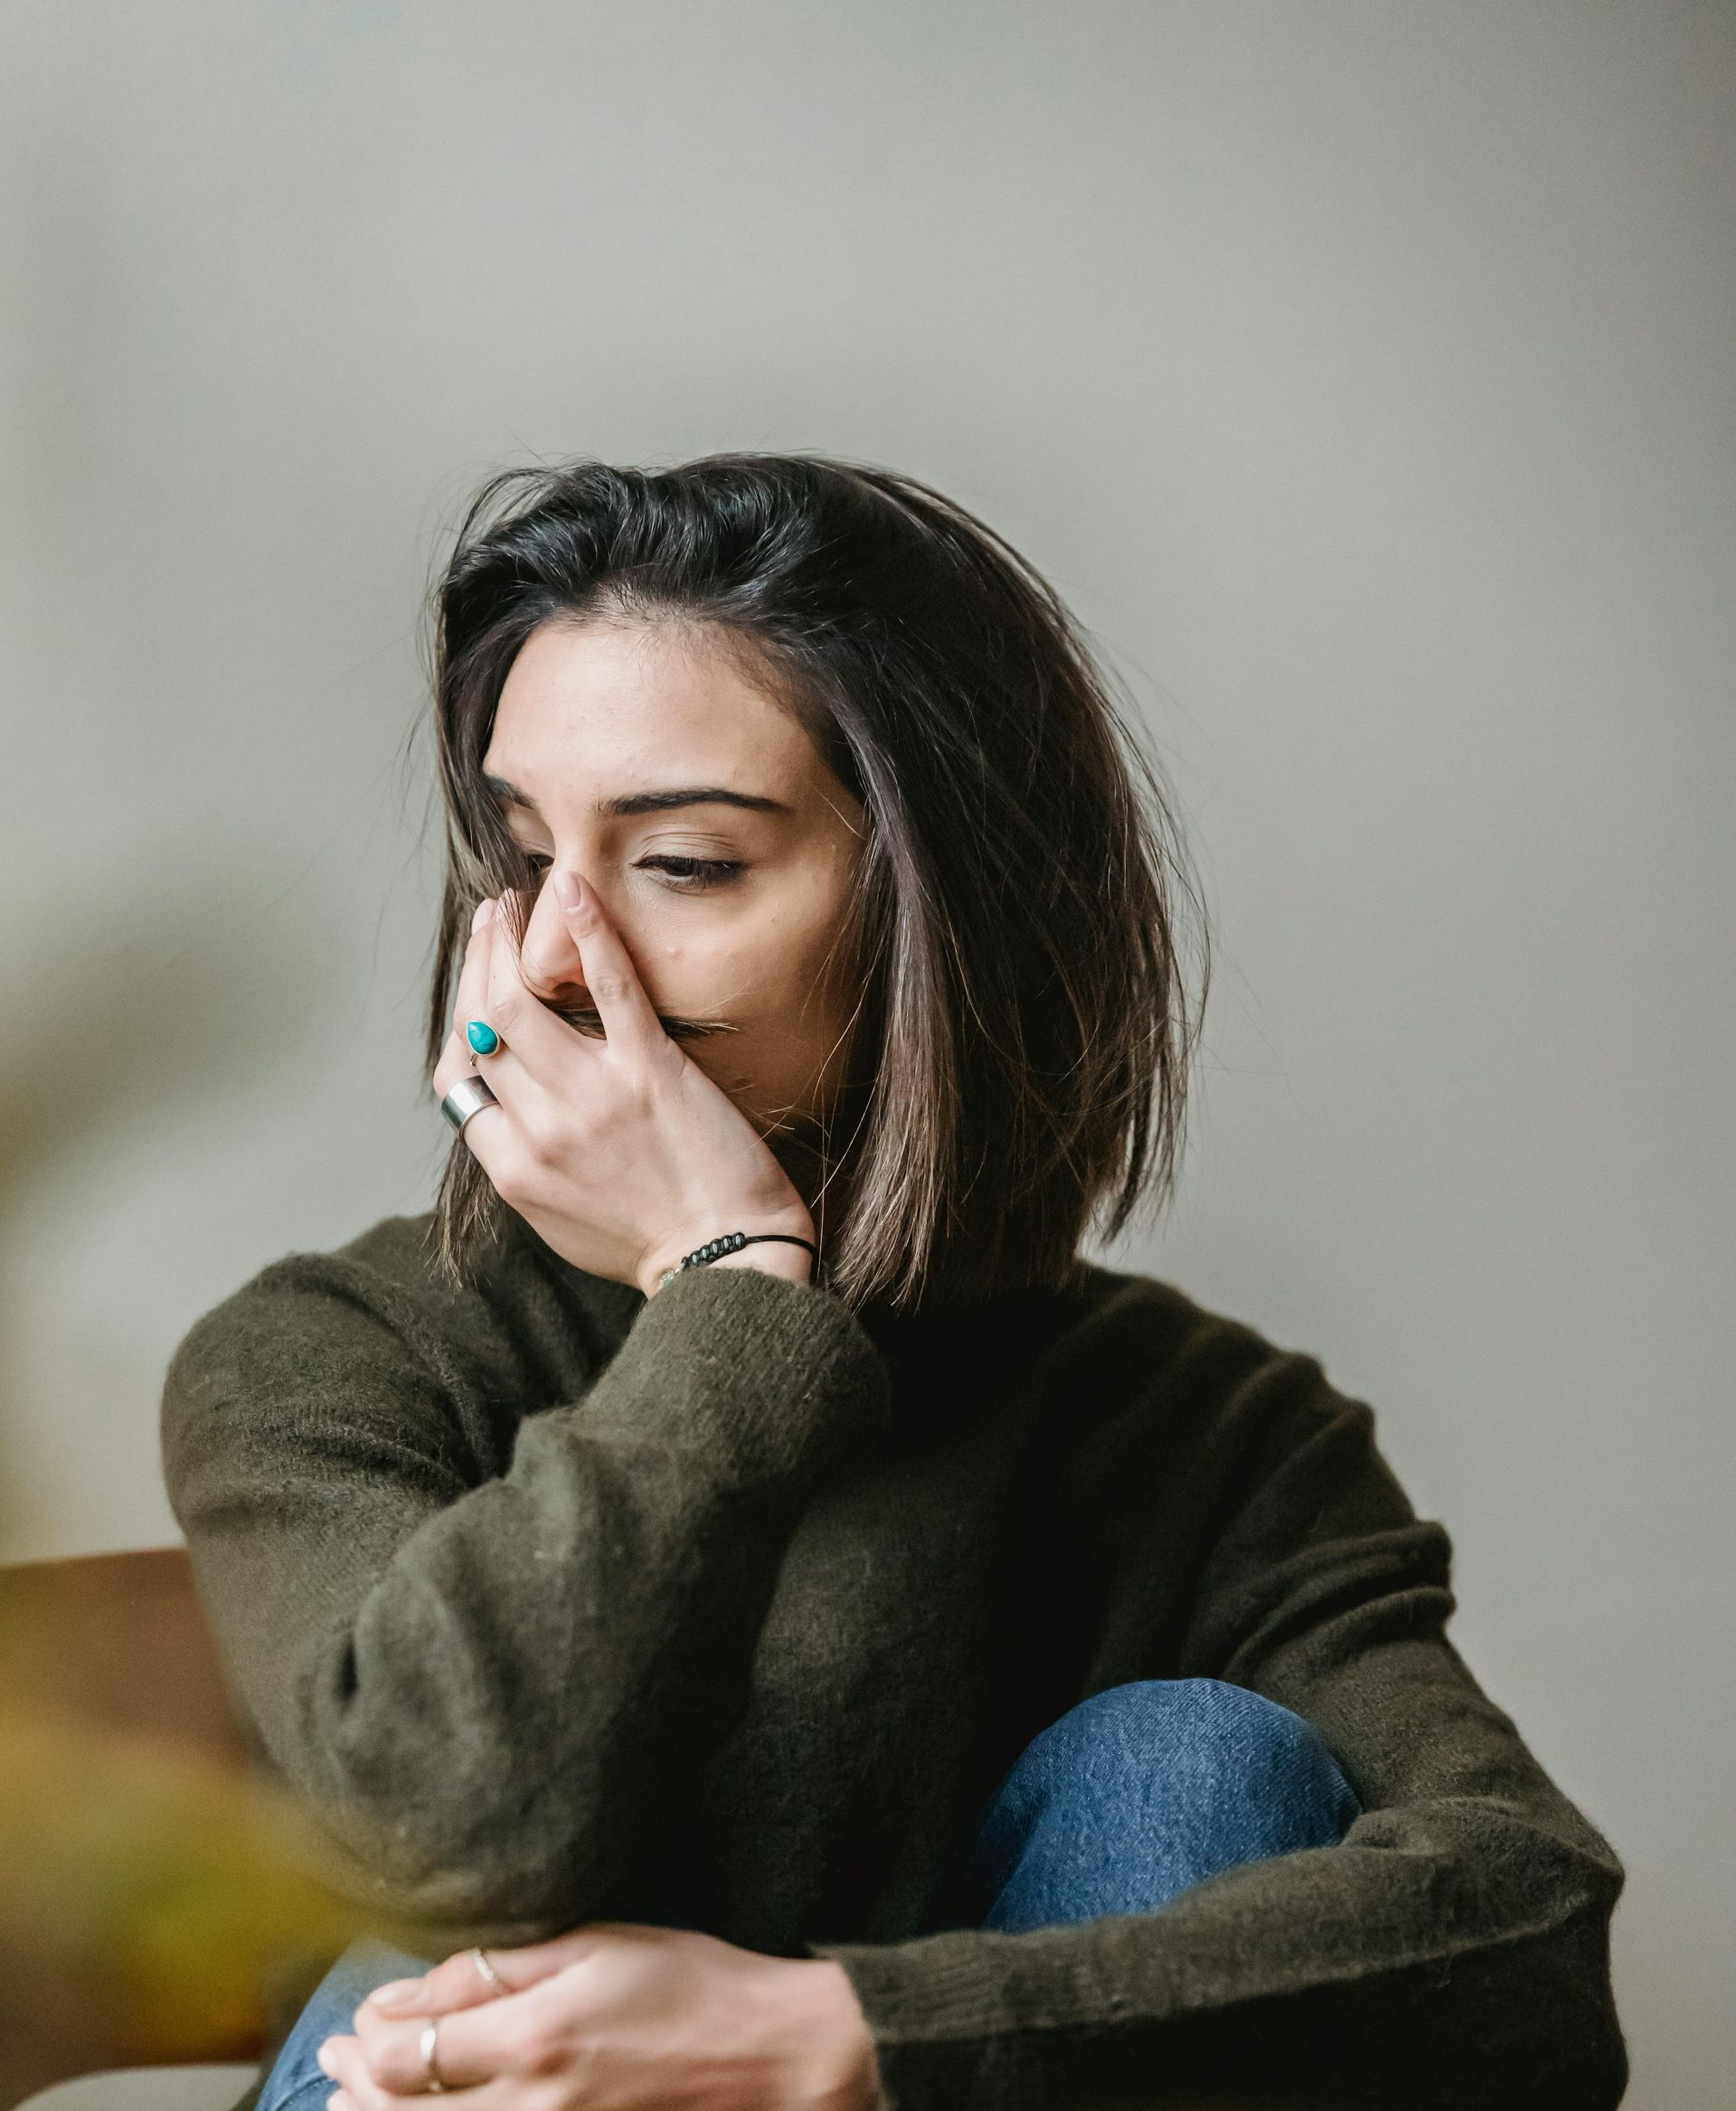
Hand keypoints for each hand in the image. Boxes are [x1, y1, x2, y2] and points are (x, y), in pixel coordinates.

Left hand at [317, 1921, 884, 2110]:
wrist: (775, 2057)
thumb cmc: (695, 1985)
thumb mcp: (598, 1944)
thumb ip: (496, 1970)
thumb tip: (406, 1990)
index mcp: (536, 2036)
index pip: (410, 2055)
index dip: (367, 2041)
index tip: (353, 2020)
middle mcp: (533, 2106)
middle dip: (359, 2090)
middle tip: (333, 2063)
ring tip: (358, 2100)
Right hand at [431, 874, 815, 1297]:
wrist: (728, 1259)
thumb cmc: (653, 1244)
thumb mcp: (559, 1220)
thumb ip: (524, 1164)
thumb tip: (502, 1113)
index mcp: (512, 1167)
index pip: (458, 1077)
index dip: (461, 1024)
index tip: (476, 989)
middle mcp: (540, 1129)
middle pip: (482, 1025)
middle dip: (479, 961)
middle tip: (490, 920)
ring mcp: (593, 1095)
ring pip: (521, 998)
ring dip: (509, 939)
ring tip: (515, 906)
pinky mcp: (650, 1070)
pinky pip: (608, 985)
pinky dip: (586, 930)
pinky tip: (573, 890)